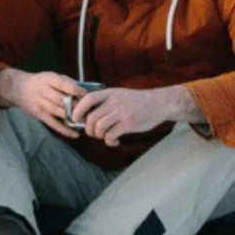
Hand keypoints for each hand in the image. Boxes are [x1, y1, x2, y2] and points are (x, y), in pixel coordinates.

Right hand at [0, 69, 91, 139]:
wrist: (18, 88)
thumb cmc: (41, 82)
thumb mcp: (52, 77)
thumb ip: (68, 83)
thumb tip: (88, 92)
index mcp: (48, 78)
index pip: (64, 84)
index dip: (77, 90)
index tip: (88, 96)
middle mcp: (43, 90)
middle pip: (63, 100)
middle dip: (78, 107)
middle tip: (91, 113)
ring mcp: (40, 103)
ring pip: (60, 113)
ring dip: (74, 118)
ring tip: (86, 122)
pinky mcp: (38, 114)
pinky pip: (54, 124)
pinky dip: (65, 130)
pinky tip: (76, 134)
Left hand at [72, 85, 193, 145]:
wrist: (159, 103)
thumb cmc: (135, 101)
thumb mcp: (118, 94)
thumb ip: (103, 101)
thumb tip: (84, 113)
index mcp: (109, 93)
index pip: (87, 98)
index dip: (78, 109)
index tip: (75, 118)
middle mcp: (114, 102)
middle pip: (91, 117)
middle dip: (88, 128)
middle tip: (92, 133)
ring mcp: (122, 113)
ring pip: (99, 127)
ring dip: (97, 135)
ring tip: (103, 137)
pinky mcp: (129, 124)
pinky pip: (111, 135)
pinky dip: (109, 141)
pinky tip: (114, 141)